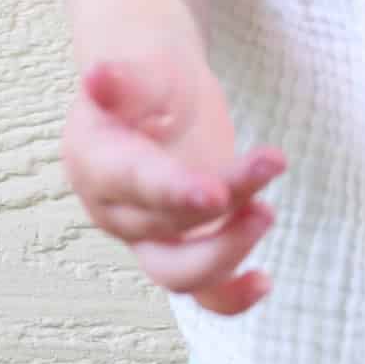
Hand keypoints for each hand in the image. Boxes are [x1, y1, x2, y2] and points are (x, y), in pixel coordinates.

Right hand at [61, 39, 287, 316]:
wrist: (149, 92)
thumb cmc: (147, 77)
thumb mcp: (142, 66)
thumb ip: (127, 79)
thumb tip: (98, 74)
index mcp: (95, 160)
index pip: (133, 183)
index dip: (172, 191)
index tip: (215, 193)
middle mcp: (112, 209)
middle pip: (164, 225)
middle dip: (222, 202)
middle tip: (269, 164)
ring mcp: (144, 236)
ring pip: (178, 270)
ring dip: (226, 250)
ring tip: (268, 212)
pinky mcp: (178, 248)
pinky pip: (200, 290)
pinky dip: (230, 296)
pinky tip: (264, 282)